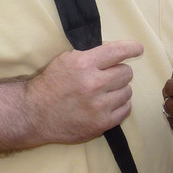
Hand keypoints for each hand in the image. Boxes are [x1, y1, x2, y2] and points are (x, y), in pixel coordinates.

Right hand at [24, 40, 142, 144]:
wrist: (34, 114)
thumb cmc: (51, 84)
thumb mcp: (66, 60)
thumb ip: (92, 55)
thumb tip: (117, 52)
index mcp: (83, 64)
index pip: (118, 51)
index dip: (132, 48)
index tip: (138, 49)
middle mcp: (93, 84)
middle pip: (126, 72)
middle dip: (119, 72)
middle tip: (108, 77)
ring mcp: (98, 106)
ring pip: (128, 91)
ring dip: (119, 90)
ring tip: (105, 92)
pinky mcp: (101, 123)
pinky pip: (126, 109)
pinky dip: (120, 105)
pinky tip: (108, 104)